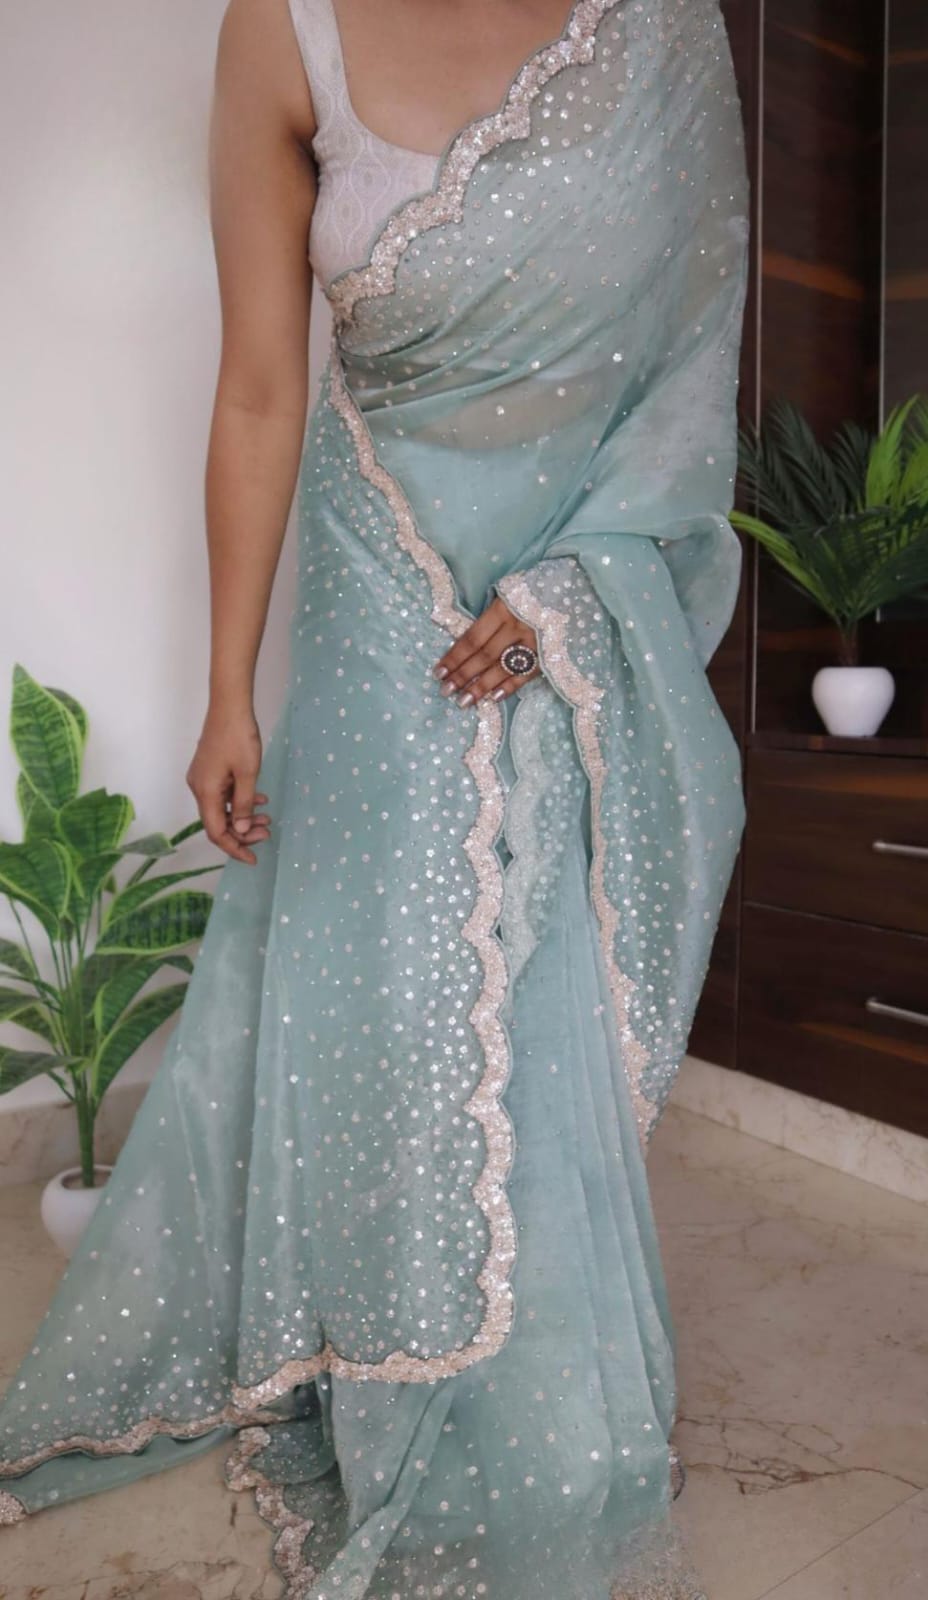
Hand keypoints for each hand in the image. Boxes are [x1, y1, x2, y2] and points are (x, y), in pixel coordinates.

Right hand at [185, 701, 270, 864]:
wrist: (229, 705)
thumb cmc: (239, 737)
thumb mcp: (247, 773)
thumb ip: (244, 804)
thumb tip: (241, 830)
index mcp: (206, 792)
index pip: (216, 832)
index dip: (234, 848)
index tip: (253, 858)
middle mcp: (199, 788)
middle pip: (218, 822)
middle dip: (242, 833)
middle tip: (267, 833)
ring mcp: (203, 778)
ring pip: (222, 808)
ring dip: (243, 817)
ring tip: (267, 819)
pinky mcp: (209, 770)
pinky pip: (223, 794)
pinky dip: (240, 801)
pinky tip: (260, 801)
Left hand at [433, 596, 540, 706]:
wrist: (582, 586)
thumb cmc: (540, 589)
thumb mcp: (512, 593)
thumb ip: (494, 615)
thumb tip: (469, 642)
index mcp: (503, 608)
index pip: (472, 639)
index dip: (454, 657)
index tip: (438, 672)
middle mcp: (517, 626)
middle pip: (483, 656)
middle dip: (463, 675)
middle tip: (446, 691)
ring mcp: (535, 642)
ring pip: (502, 668)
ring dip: (481, 687)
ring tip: (464, 701)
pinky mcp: (551, 654)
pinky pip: (526, 674)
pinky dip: (510, 687)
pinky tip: (493, 698)